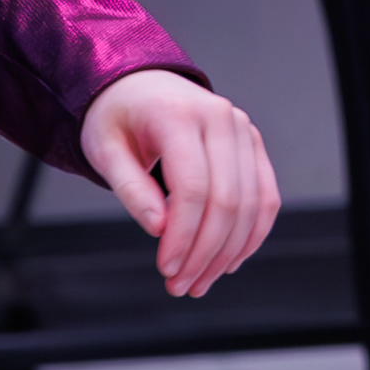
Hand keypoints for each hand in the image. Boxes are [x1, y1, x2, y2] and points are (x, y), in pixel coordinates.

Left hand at [80, 68, 277, 299]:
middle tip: (181, 285)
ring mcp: (241, 128)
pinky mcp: (252, 143)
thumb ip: (130, 188)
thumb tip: (159, 230)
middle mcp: (219, 116)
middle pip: (227, 201)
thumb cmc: (115, 116)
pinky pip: (265, 197)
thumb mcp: (105, 149)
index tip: (166, 268)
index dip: (183, 237)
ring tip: (200, 281)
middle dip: (205, 253)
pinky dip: (251, 234)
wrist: (136, 84)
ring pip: (252, 205)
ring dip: (229, 253)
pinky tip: (228, 260)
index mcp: (177, 113)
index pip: (192, 188)